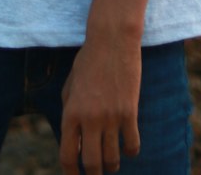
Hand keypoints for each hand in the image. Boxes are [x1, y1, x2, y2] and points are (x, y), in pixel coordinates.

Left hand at [60, 34, 140, 174]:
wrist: (111, 39)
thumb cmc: (88, 61)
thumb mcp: (70, 86)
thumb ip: (69, 114)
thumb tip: (74, 143)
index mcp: (71, 112)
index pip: (68, 156)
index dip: (70, 173)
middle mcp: (89, 119)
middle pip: (91, 164)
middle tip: (96, 174)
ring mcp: (111, 117)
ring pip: (112, 159)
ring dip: (112, 166)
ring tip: (112, 164)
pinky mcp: (130, 112)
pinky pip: (132, 145)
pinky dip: (130, 152)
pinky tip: (128, 148)